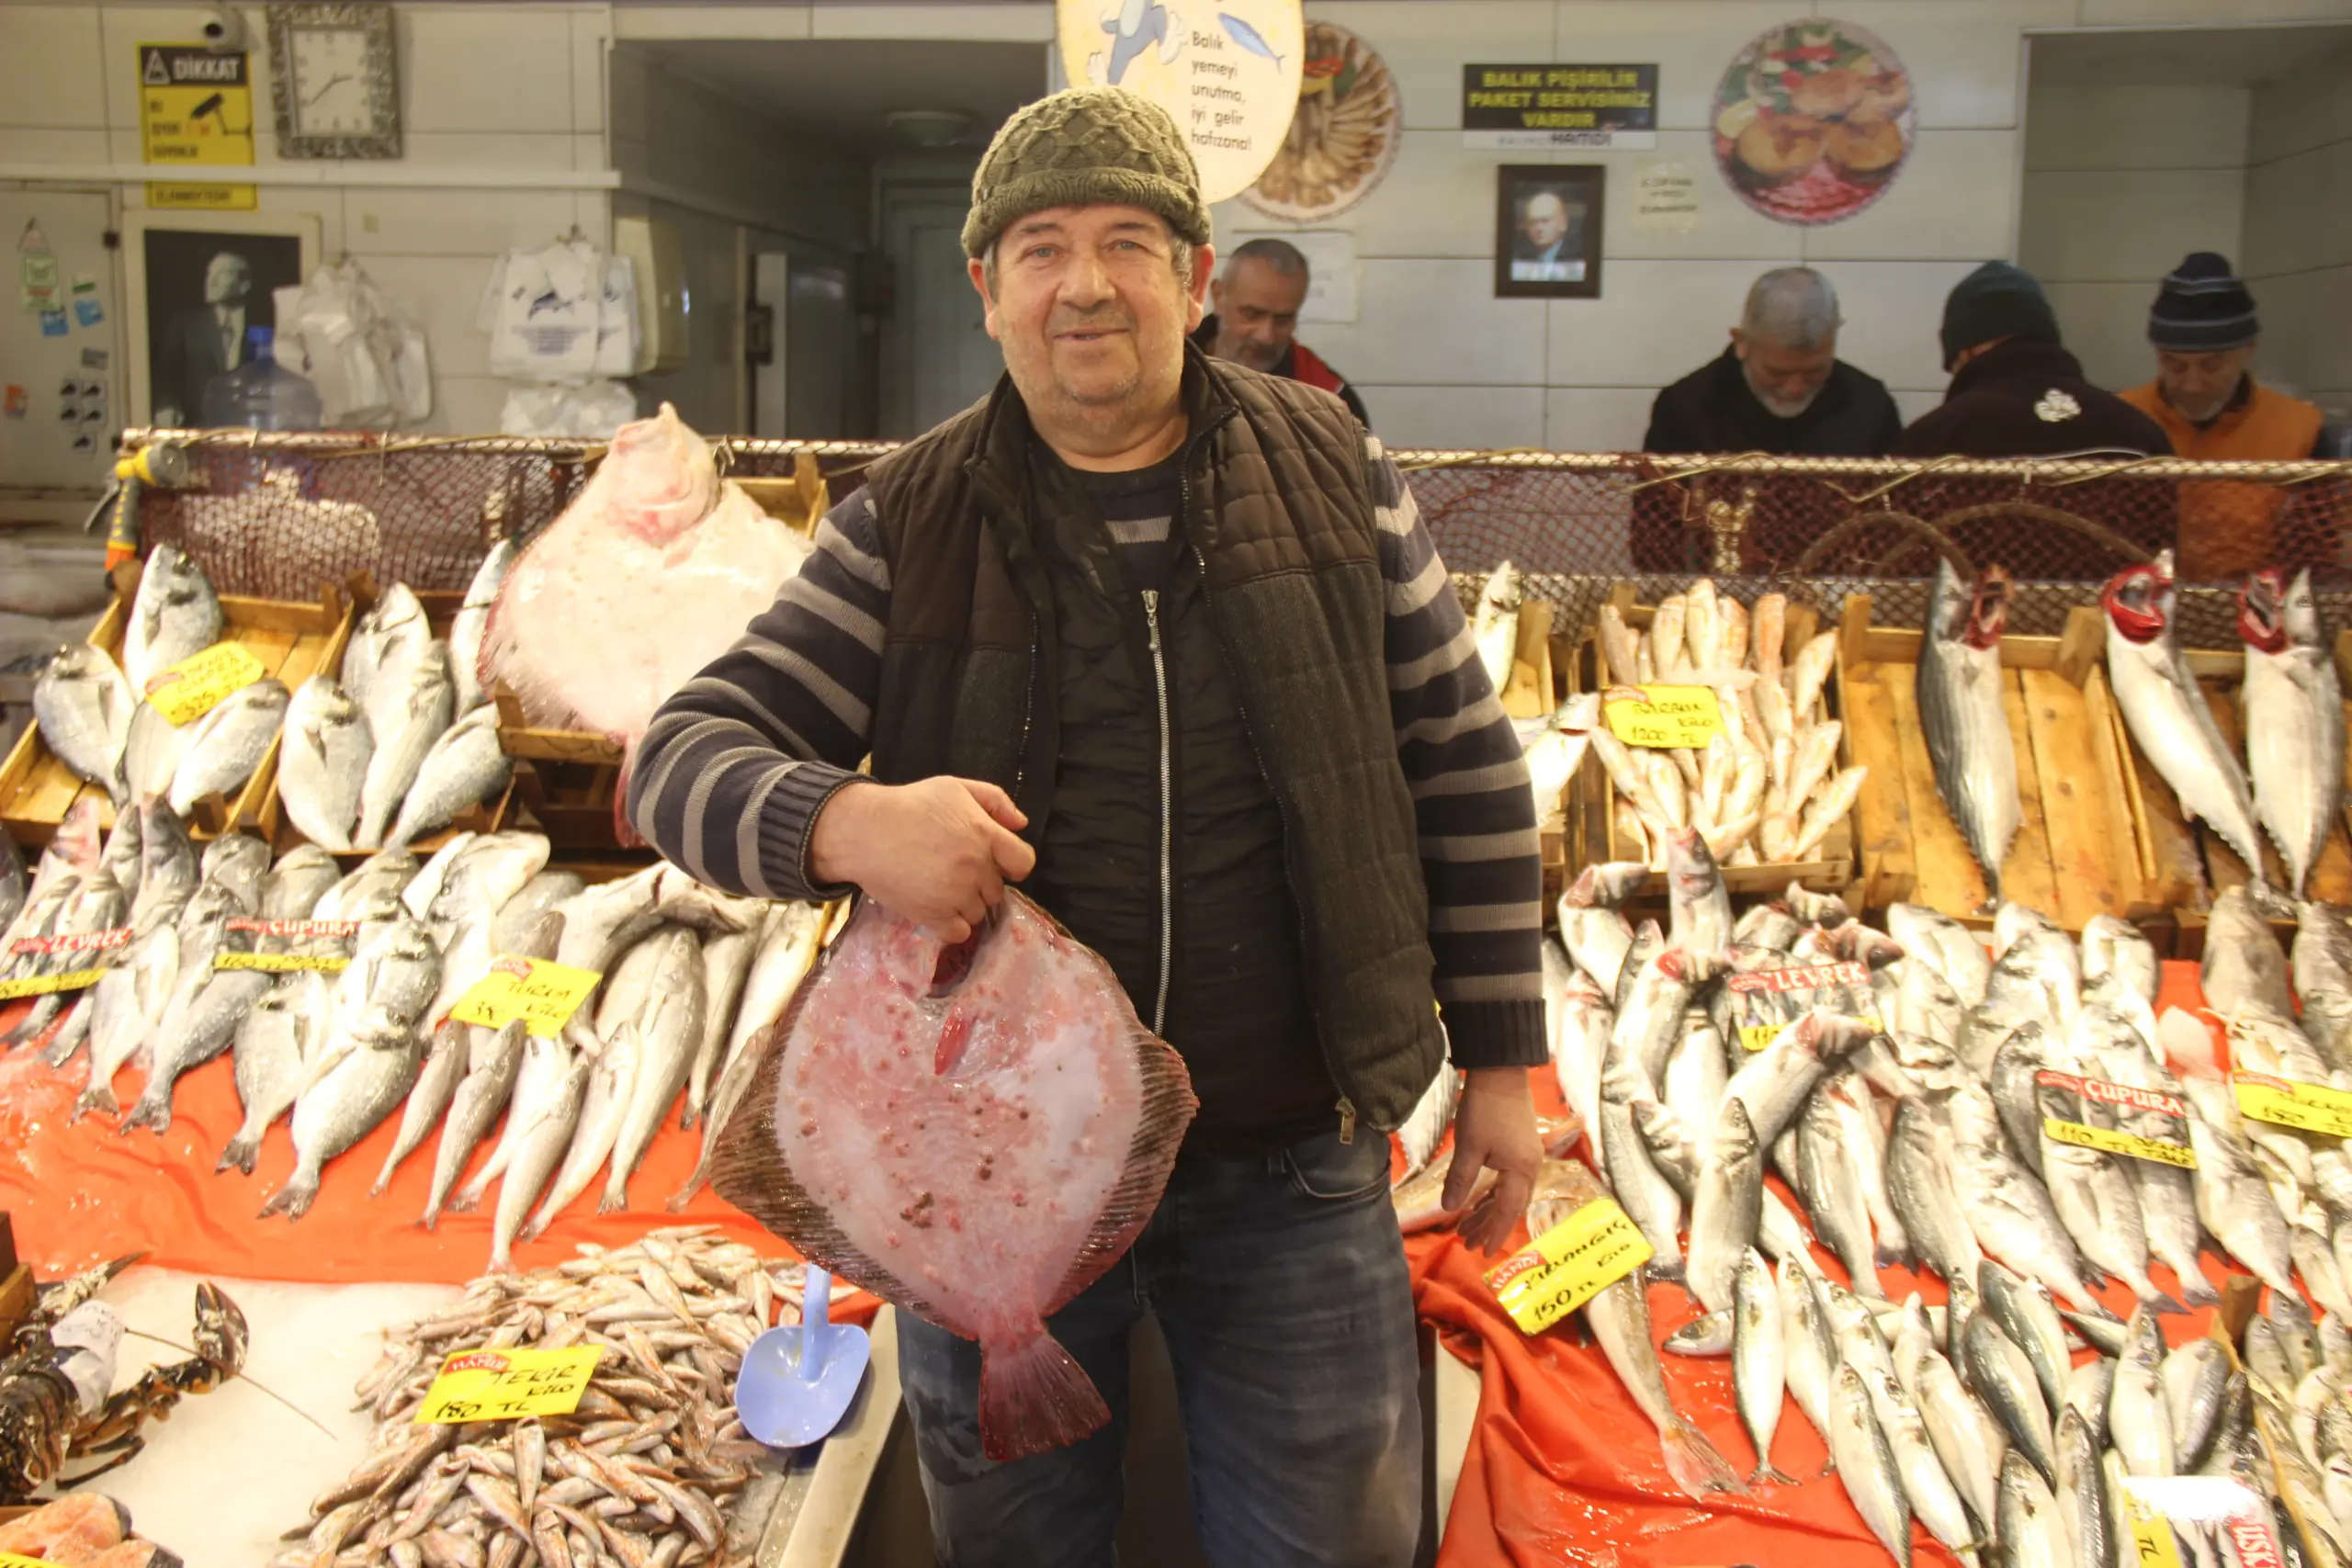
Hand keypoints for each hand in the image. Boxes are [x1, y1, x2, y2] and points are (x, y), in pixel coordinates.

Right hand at [808, 776, 1035, 942]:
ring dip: (965, 904)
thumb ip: (994, 800)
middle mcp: (976, 867)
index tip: (995, 863)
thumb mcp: (954, 787)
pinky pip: (960, 932)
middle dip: (981, 883)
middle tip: (954, 870)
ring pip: (978, 912)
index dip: (1012, 864)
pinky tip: (937, 909)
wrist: (863, 831)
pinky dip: (952, 925)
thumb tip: (1021, 824)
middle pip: (997, 890)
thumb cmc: (909, 805)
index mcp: (985, 835)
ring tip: (939, 887)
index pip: (1023, 863)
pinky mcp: (934, 916)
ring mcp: (956, 894)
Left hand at [1446, 1067, 1543, 1254]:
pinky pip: (1508, 1181)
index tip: (1482, 1252)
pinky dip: (1493, 1194)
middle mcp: (1529, 1168)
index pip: (1506, 1211)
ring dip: (1489, 1211)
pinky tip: (1478, 1202)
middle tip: (1469, 1243)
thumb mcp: (1468, 1147)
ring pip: (1508, 1194)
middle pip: (1510, 1206)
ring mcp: (1527, 1157)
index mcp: (1520, 1171)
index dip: (1494, 1232)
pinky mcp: (1520, 1148)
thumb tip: (1449, 1209)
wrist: (1500, 1072)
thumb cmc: (1484, 1110)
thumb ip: (1460, 1180)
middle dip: (1490, 1226)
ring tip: (1468, 1227)